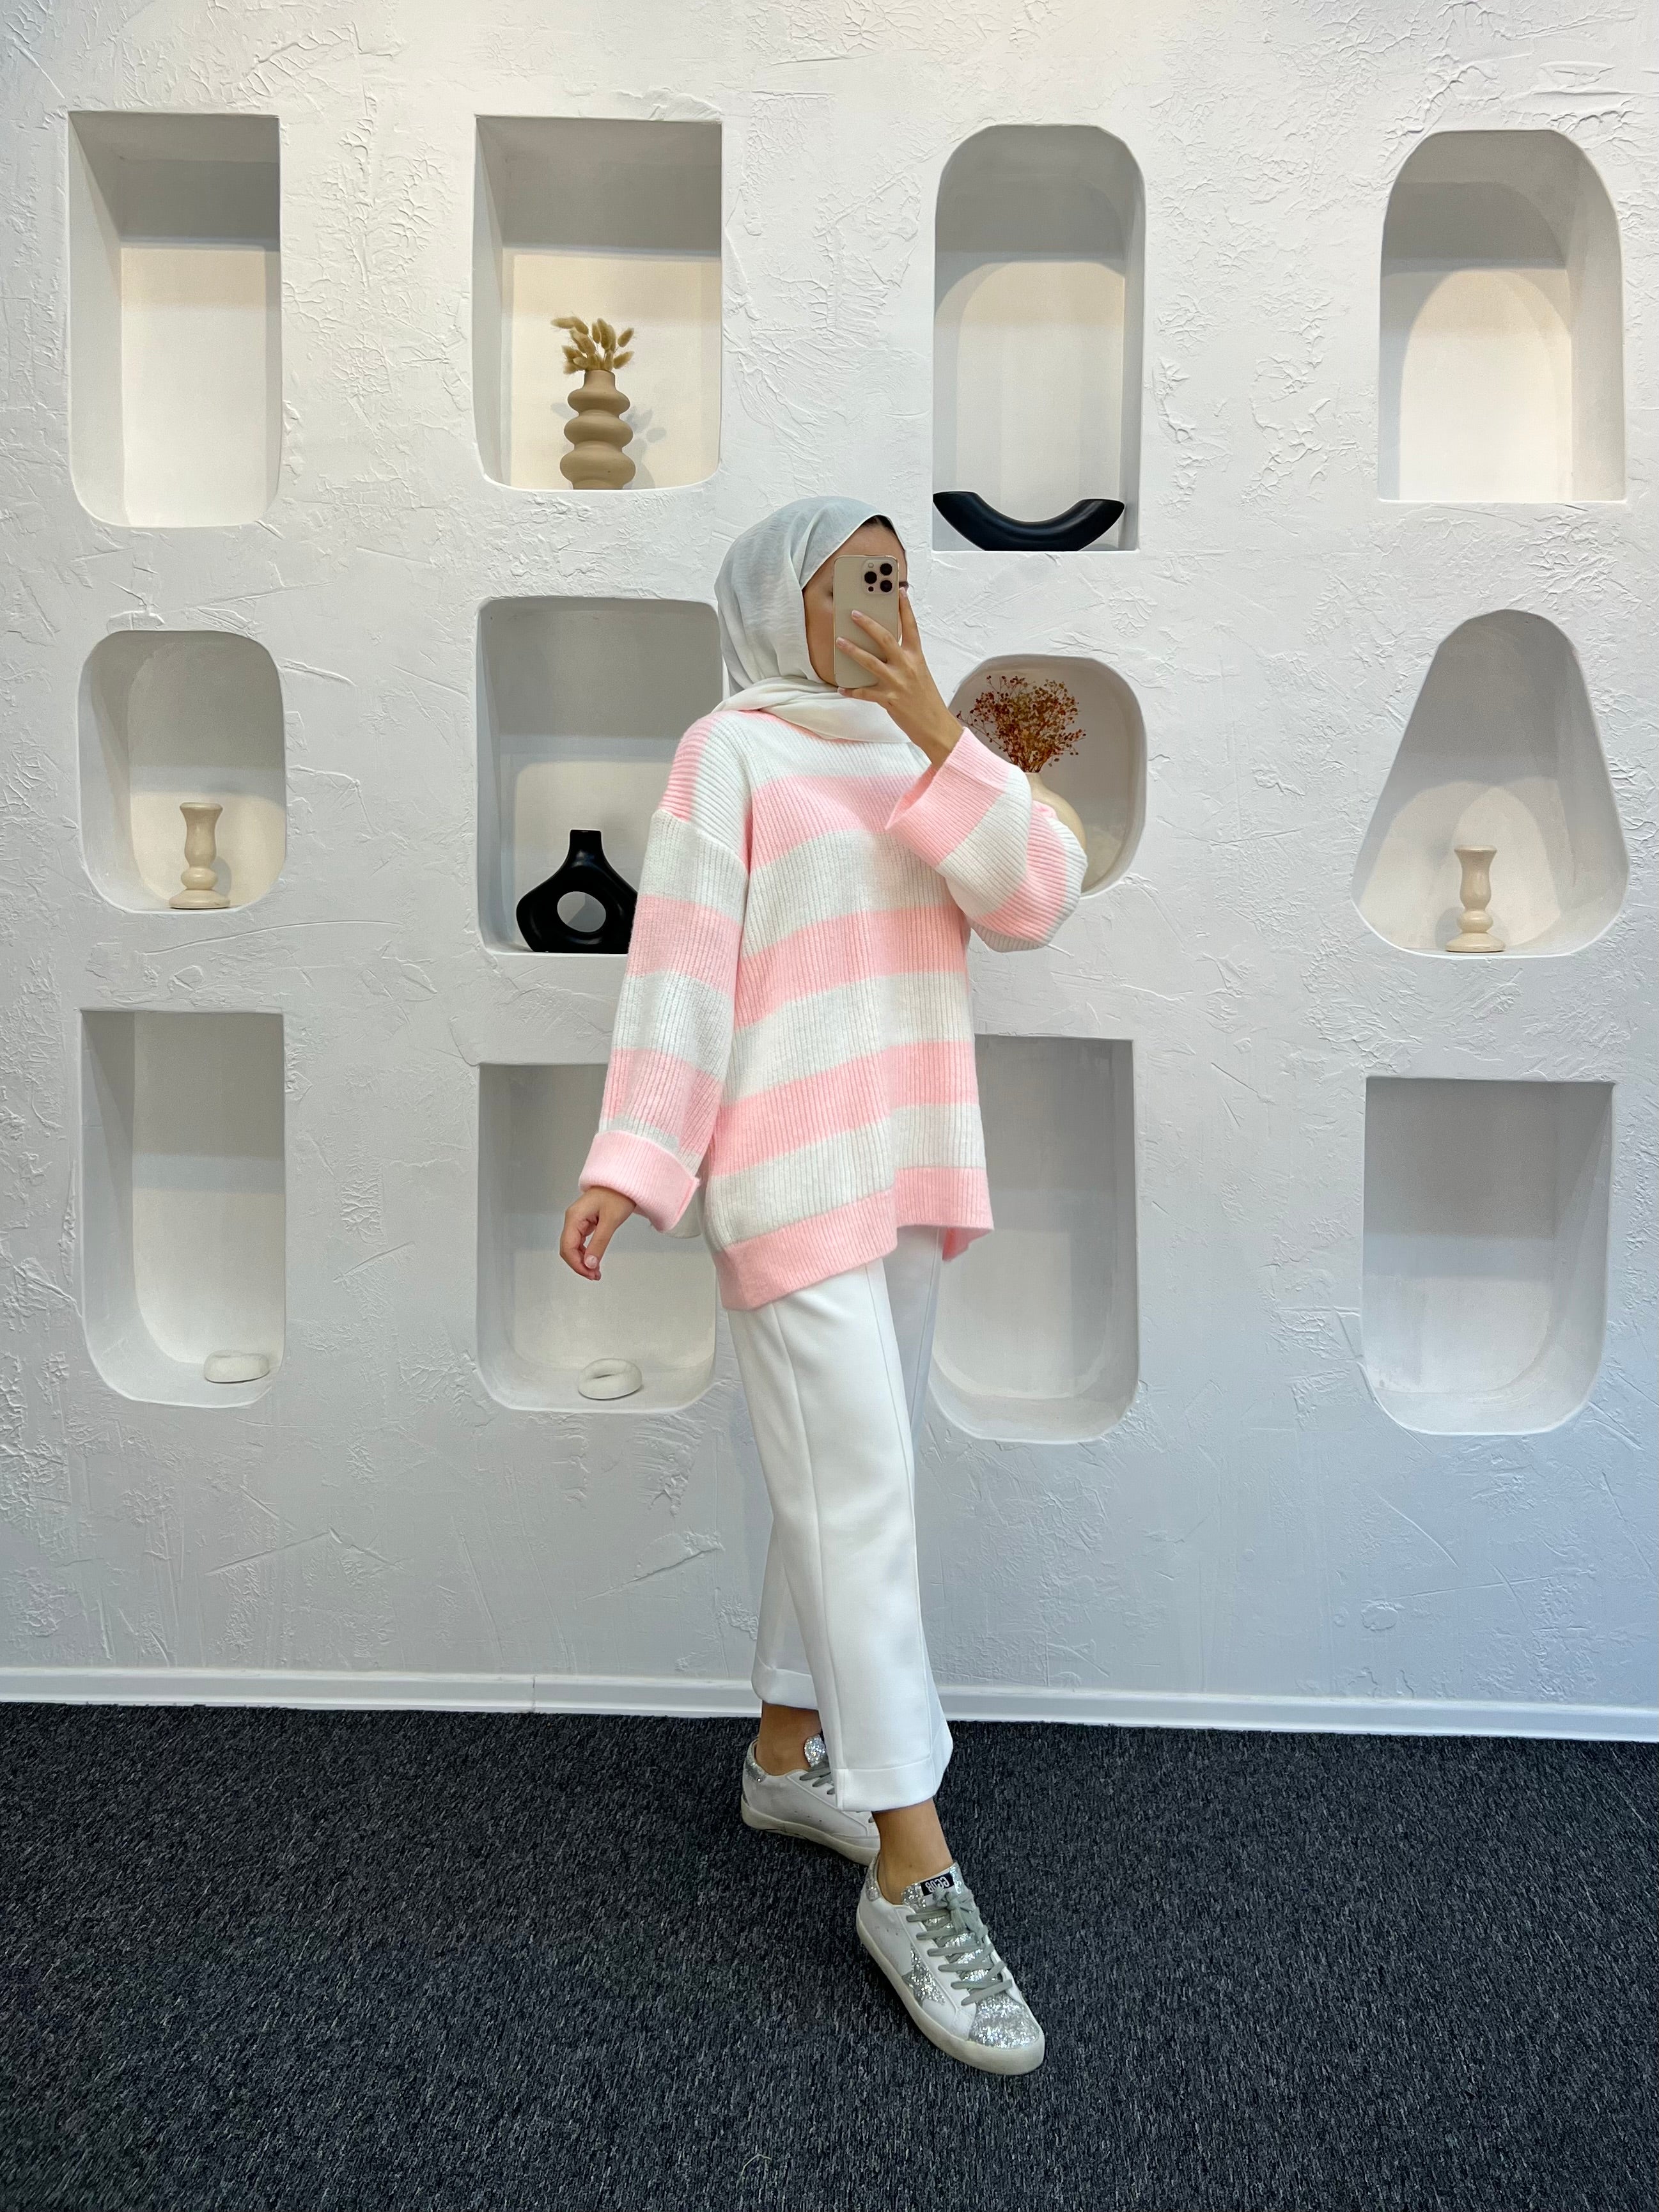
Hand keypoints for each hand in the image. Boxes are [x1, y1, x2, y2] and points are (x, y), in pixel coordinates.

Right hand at [560, 1186, 635, 1280]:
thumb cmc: (618, 1195)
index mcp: (574, 1218)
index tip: (590, 1274)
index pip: (567, 1248)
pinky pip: (580, 1241)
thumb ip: (599, 1243)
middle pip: (567, 1249)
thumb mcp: (610, 1221)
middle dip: (579, 1265)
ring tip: (595, 1271)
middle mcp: (572, 1219)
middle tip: (595, 1276)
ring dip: (582, 1261)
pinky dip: (586, 1253)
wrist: (624, 1180)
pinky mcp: (585, 1222)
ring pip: (573, 1247)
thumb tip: (589, 1264)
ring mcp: (578, 1220)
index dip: (577, 1265)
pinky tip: (594, 1260)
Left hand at [836, 585, 963, 765]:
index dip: (904, 607)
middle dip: (868, 624)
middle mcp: (907, 666)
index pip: (910, 626)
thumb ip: (904, 660)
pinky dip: (852, 691)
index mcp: (917, 657)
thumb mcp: (920, 674)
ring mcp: (897, 682)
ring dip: (852, 650)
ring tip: (839, 641)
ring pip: (870, 661)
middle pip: (885, 638)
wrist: (936, 727)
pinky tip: (842, 688)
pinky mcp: (889, 699)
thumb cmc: (927, 700)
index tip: (898, 590)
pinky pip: (865, 693)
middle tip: (854, 613)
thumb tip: (883, 649)